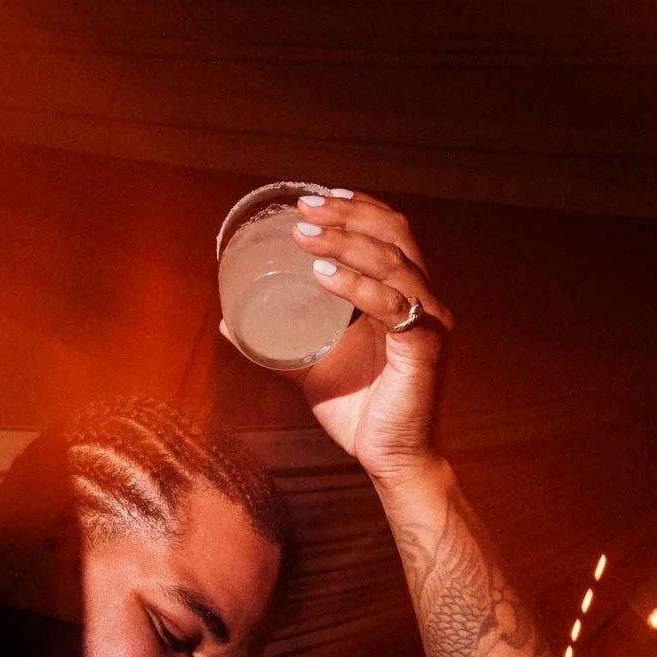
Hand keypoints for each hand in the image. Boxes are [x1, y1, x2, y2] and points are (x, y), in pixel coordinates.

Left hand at [253, 191, 452, 488]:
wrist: (391, 459)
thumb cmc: (359, 411)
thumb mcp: (311, 366)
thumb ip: (277, 343)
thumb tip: (228, 323)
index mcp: (403, 296)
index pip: (390, 232)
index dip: (358, 208)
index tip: (317, 197)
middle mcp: (423, 301)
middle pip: (394, 234)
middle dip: (347, 214)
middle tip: (303, 208)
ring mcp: (429, 322)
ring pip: (393, 262)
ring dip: (345, 242)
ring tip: (303, 235)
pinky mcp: (425, 349)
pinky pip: (392, 307)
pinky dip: (356, 286)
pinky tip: (322, 275)